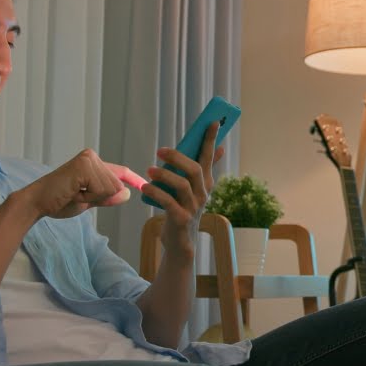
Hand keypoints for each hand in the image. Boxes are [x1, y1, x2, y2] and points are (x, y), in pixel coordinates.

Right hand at [19, 149, 131, 219]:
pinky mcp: (84, 166)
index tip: (145, 185)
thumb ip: (107, 196)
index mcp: (93, 163)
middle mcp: (92, 156)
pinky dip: (89, 197)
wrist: (37, 203)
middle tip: (76, 195)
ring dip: (93, 198)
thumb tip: (126, 192)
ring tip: (74, 193)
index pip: (120, 171)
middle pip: (117, 185)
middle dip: (99, 198)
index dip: (134, 180)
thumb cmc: (60, 201)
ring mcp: (88, 159)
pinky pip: (102, 190)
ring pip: (111, 189)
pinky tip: (73, 192)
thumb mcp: (90, 200)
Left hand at [142, 122, 225, 256]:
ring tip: (149, 170)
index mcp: (206, 183)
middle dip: (178, 157)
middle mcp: (203, 194)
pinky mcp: (181, 219)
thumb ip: (203, 169)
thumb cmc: (184, 211)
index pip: (210, 157)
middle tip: (160, 150)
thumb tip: (219, 148)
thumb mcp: (195, 189)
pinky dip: (156, 192)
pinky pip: (168, 202)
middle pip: (195, 170)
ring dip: (164, 175)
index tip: (212, 122)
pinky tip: (146, 187)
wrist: (181, 243)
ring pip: (182, 185)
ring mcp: (193, 207)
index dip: (211, 140)